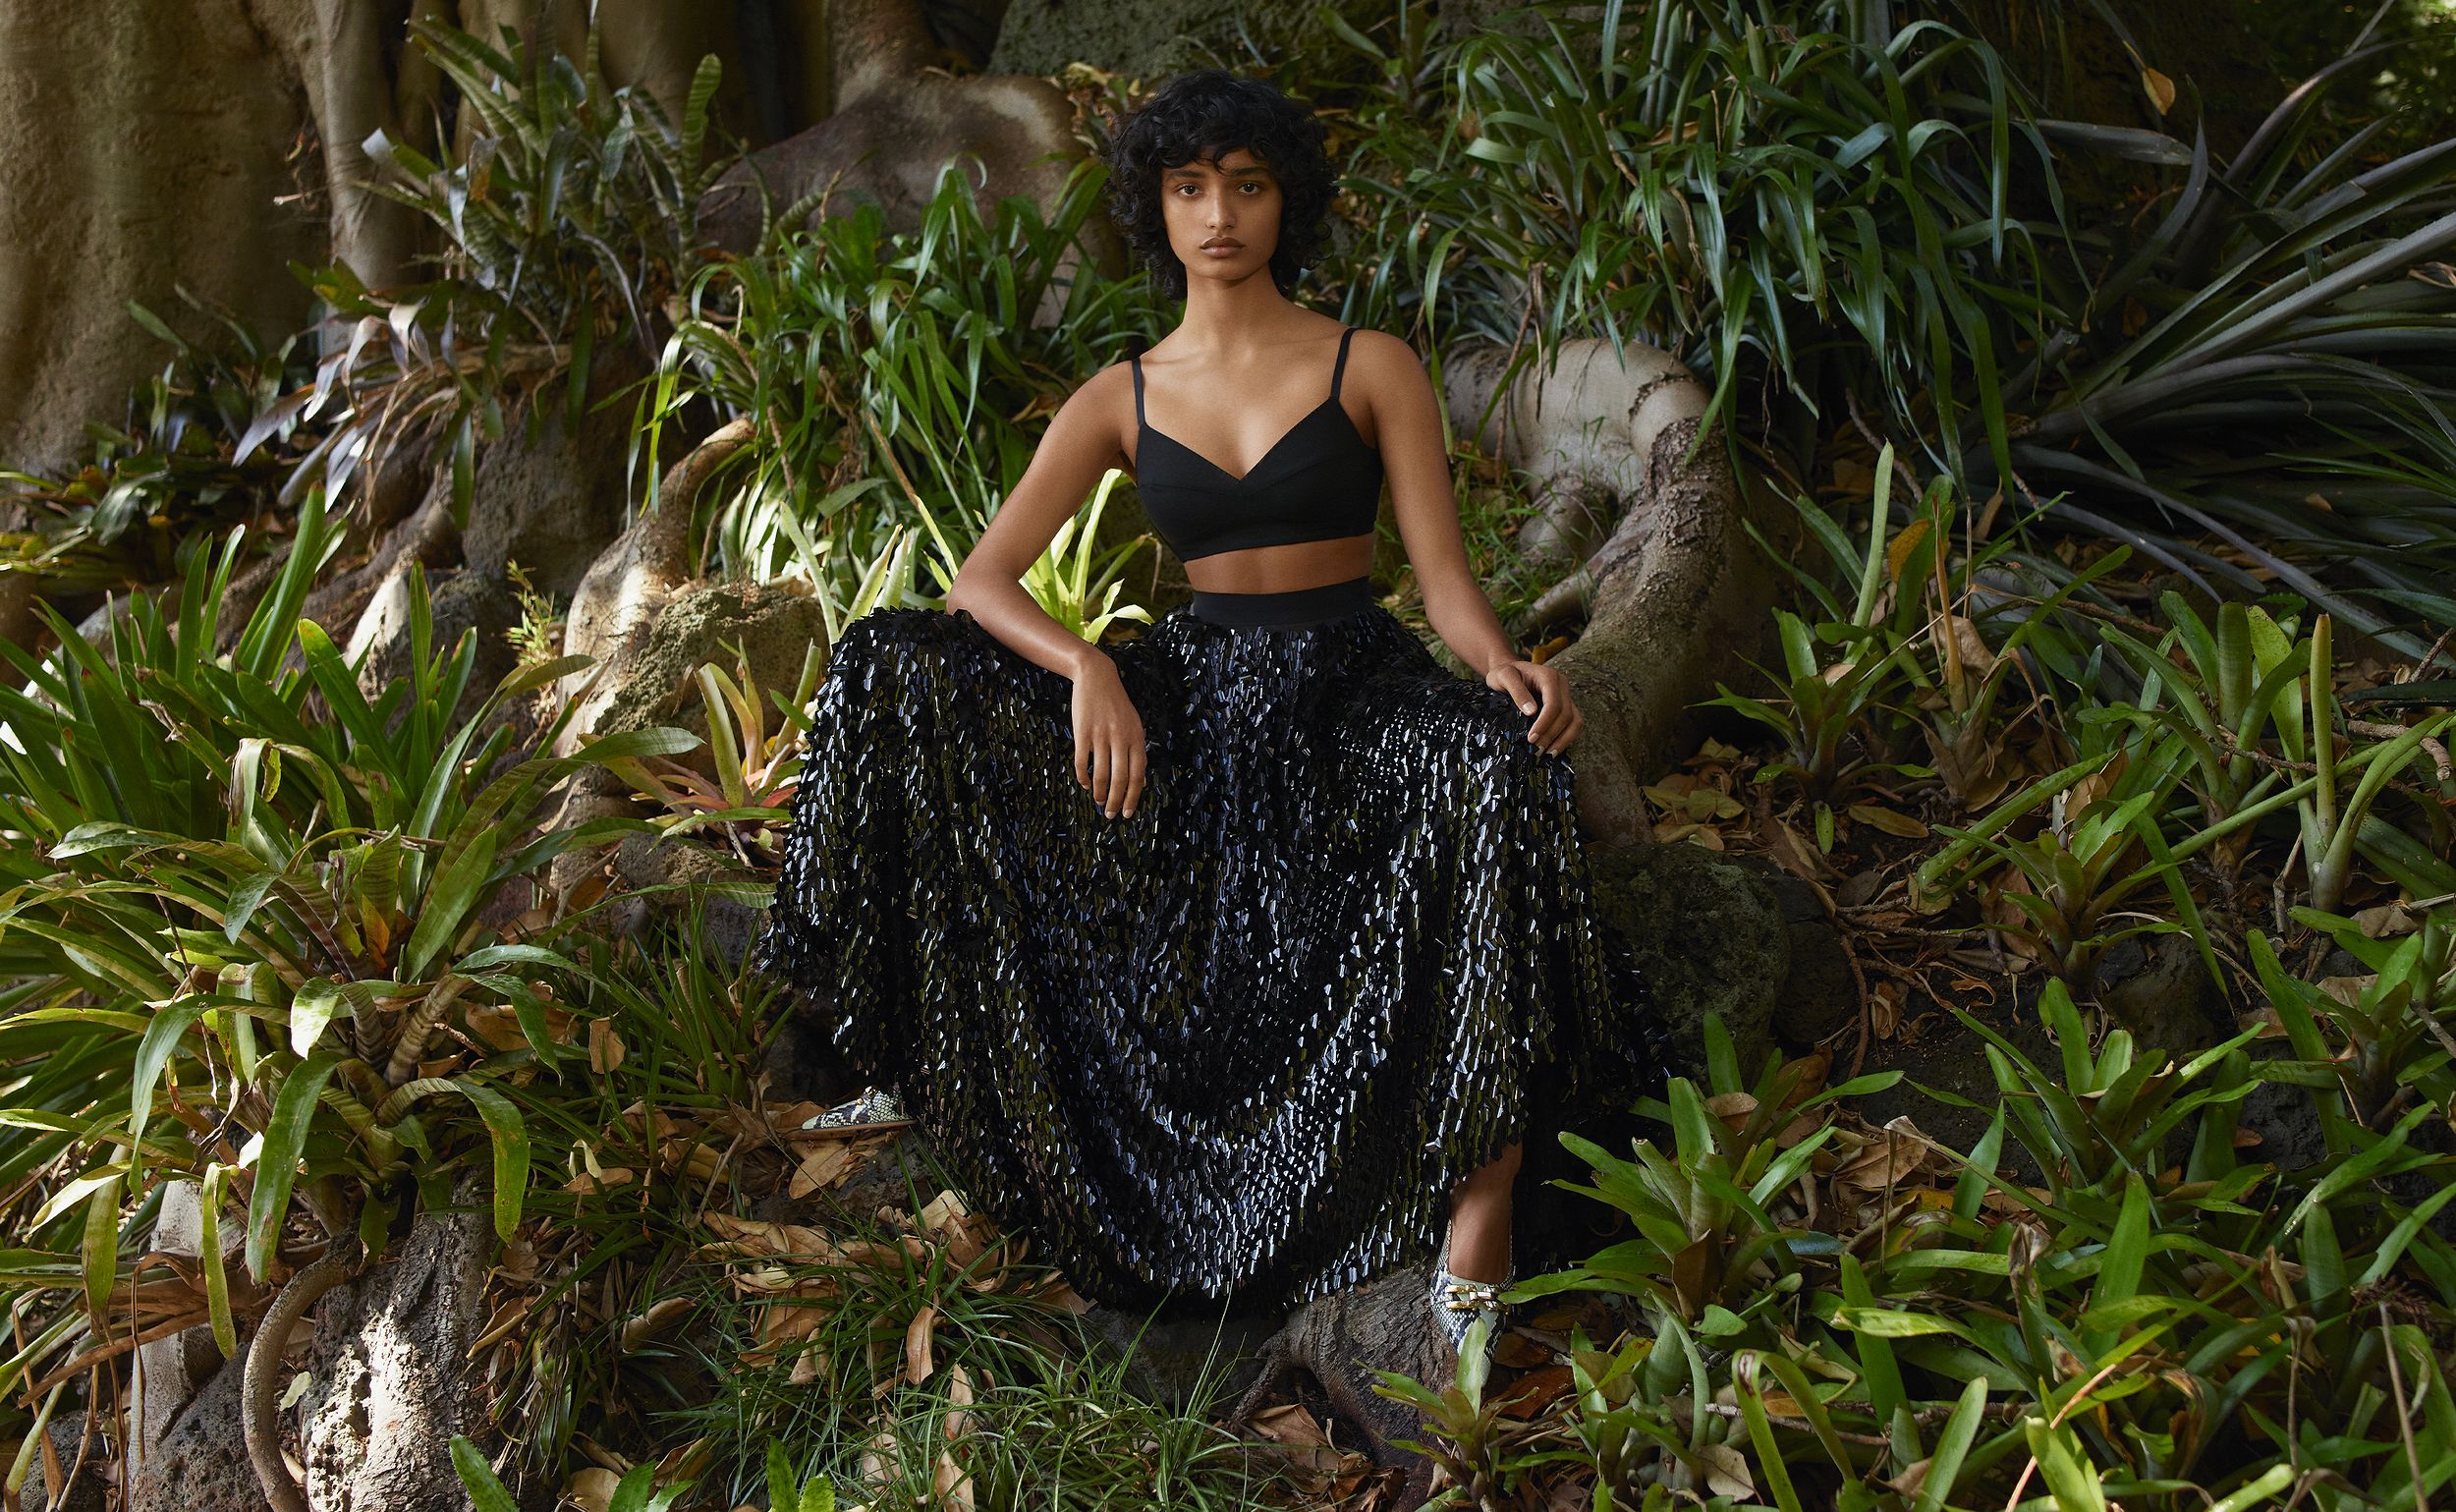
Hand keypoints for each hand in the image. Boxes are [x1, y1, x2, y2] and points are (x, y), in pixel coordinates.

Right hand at [1069, 661, 1146, 817]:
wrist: (1097, 677)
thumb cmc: (1117, 705)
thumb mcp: (1134, 725)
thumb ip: (1137, 751)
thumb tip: (1139, 782)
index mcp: (1136, 738)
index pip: (1138, 775)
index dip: (1133, 797)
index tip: (1128, 813)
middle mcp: (1120, 738)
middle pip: (1120, 779)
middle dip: (1116, 801)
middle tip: (1111, 815)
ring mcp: (1101, 735)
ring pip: (1101, 774)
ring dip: (1100, 793)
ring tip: (1099, 803)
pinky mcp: (1082, 733)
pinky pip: (1082, 762)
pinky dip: (1083, 778)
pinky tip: (1086, 785)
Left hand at [1486, 659, 1581, 753]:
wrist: (1509, 669)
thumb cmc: (1504, 673)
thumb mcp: (1503, 677)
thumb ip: (1517, 691)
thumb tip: (1531, 712)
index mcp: (1549, 676)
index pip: (1554, 704)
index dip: (1545, 723)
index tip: (1531, 739)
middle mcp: (1561, 685)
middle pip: (1566, 715)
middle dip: (1552, 735)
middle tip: (1536, 751)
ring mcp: (1565, 695)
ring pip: (1575, 721)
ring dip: (1564, 740)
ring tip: (1548, 755)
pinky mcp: (1565, 705)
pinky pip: (1572, 723)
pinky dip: (1566, 737)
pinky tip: (1553, 749)